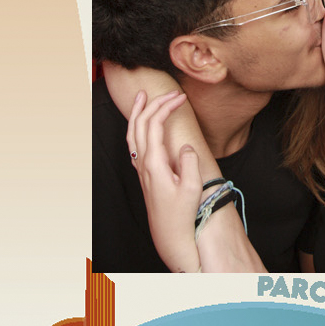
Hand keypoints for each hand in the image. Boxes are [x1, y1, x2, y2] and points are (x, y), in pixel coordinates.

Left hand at [127, 91, 202, 271]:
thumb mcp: (192, 187)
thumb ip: (189, 161)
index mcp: (154, 163)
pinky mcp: (143, 174)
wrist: (170, 233)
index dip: (166, 107)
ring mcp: (140, 169)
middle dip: (153, 104)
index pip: (154, 124)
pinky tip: (143, 124)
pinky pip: (134, 144)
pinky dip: (136, 127)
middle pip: (140, 124)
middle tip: (169, 92)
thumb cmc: (182, 212)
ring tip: (143, 97)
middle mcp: (143, 164)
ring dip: (137, 112)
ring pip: (132, 133)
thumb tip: (184, 146)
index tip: (181, 98)